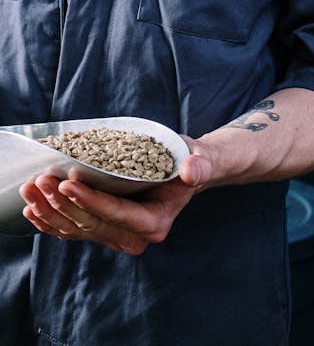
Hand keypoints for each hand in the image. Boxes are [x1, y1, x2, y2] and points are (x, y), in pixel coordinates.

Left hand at [18, 138, 212, 254]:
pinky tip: (33, 209)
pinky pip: (73, 231)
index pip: (118, 214)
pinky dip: (51, 221)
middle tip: (43, 179)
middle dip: (64, 203)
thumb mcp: (198, 160)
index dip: (92, 200)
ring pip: (77, 230)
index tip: (68, 183)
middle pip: (92, 224)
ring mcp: (117, 235)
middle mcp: (135, 236)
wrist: (183, 172)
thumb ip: (198, 167)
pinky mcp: (103, 229)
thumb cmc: (190, 162)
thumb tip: (191, 171)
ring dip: (50, 211)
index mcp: (156, 222)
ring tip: (32, 188)